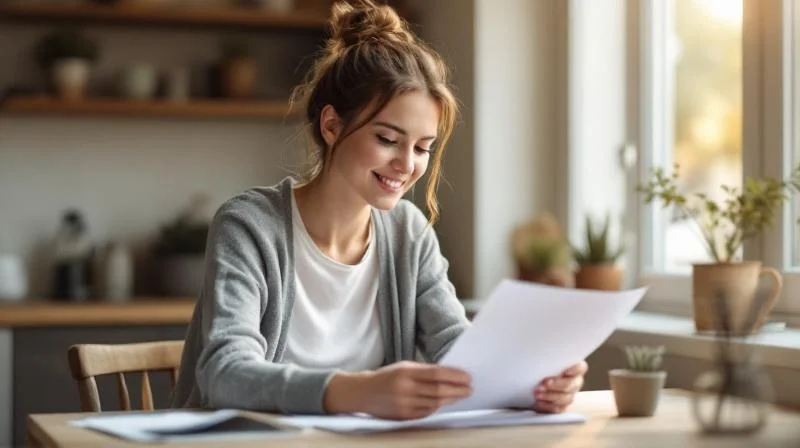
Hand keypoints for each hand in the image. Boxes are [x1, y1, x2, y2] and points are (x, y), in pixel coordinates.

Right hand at [324, 361, 471, 419]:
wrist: (362, 393)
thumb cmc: (386, 377)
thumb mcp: (403, 367)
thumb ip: (424, 371)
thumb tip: (449, 375)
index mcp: (405, 372)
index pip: (436, 374)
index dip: (455, 376)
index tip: (467, 377)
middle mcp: (405, 389)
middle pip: (438, 391)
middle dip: (458, 390)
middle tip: (470, 388)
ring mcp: (404, 404)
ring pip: (435, 403)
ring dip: (451, 399)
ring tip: (461, 395)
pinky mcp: (403, 416)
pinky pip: (426, 413)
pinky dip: (438, 407)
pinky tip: (445, 403)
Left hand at [532, 361, 587, 413]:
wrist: (534, 382)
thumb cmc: (541, 367)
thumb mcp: (545, 361)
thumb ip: (548, 360)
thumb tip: (542, 353)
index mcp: (575, 369)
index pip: (581, 367)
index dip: (575, 369)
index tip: (565, 371)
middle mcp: (575, 382)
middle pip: (570, 385)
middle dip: (556, 385)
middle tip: (544, 384)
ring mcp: (570, 395)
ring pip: (565, 398)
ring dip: (549, 396)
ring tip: (537, 393)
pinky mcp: (562, 406)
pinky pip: (559, 408)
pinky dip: (548, 406)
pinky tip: (539, 403)